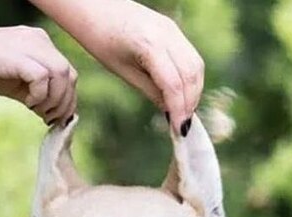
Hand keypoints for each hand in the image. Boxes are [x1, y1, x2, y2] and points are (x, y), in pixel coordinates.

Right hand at [0, 24, 76, 123]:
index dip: (67, 98)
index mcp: (40, 43)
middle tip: (49, 118)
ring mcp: (29, 45)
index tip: (55, 116)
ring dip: (54, 100)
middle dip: (64, 103)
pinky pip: (42, 78)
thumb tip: (54, 113)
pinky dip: (39, 95)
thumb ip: (37, 91)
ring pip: (61, 75)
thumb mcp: (16, 81)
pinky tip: (26, 103)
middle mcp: (39, 40)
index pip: (68, 72)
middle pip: (70, 75)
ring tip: (37, 111)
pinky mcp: (17, 55)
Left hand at [45, 0, 203, 132]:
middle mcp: (166, 34)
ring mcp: (173, 29)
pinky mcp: (174, 30)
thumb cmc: (102, 40)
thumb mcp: (124, 72)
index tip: (178, 130)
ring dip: (194, 92)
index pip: (173, 84)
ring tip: (184, 112)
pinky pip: (191, 57)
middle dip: (190, 102)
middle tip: (183, 125)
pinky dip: (191, 79)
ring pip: (196, 66)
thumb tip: (170, 111)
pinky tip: (182, 94)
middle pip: (191, 74)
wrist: (95, 6)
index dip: (179, 110)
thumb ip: (150, 90)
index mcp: (149, 45)